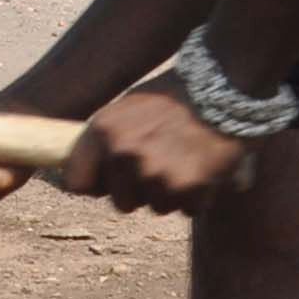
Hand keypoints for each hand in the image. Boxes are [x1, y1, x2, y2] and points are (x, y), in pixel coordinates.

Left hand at [62, 79, 252, 214]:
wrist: (222, 89)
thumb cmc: (173, 98)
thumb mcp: (125, 109)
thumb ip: (105, 142)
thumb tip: (83, 182)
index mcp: (102, 132)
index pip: (76, 183)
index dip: (96, 185)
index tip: (109, 182)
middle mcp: (123, 154)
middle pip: (121, 202)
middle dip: (140, 192)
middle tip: (162, 164)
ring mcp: (154, 173)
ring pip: (157, 207)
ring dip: (171, 194)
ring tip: (185, 161)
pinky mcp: (186, 188)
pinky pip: (187, 208)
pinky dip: (197, 196)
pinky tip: (204, 169)